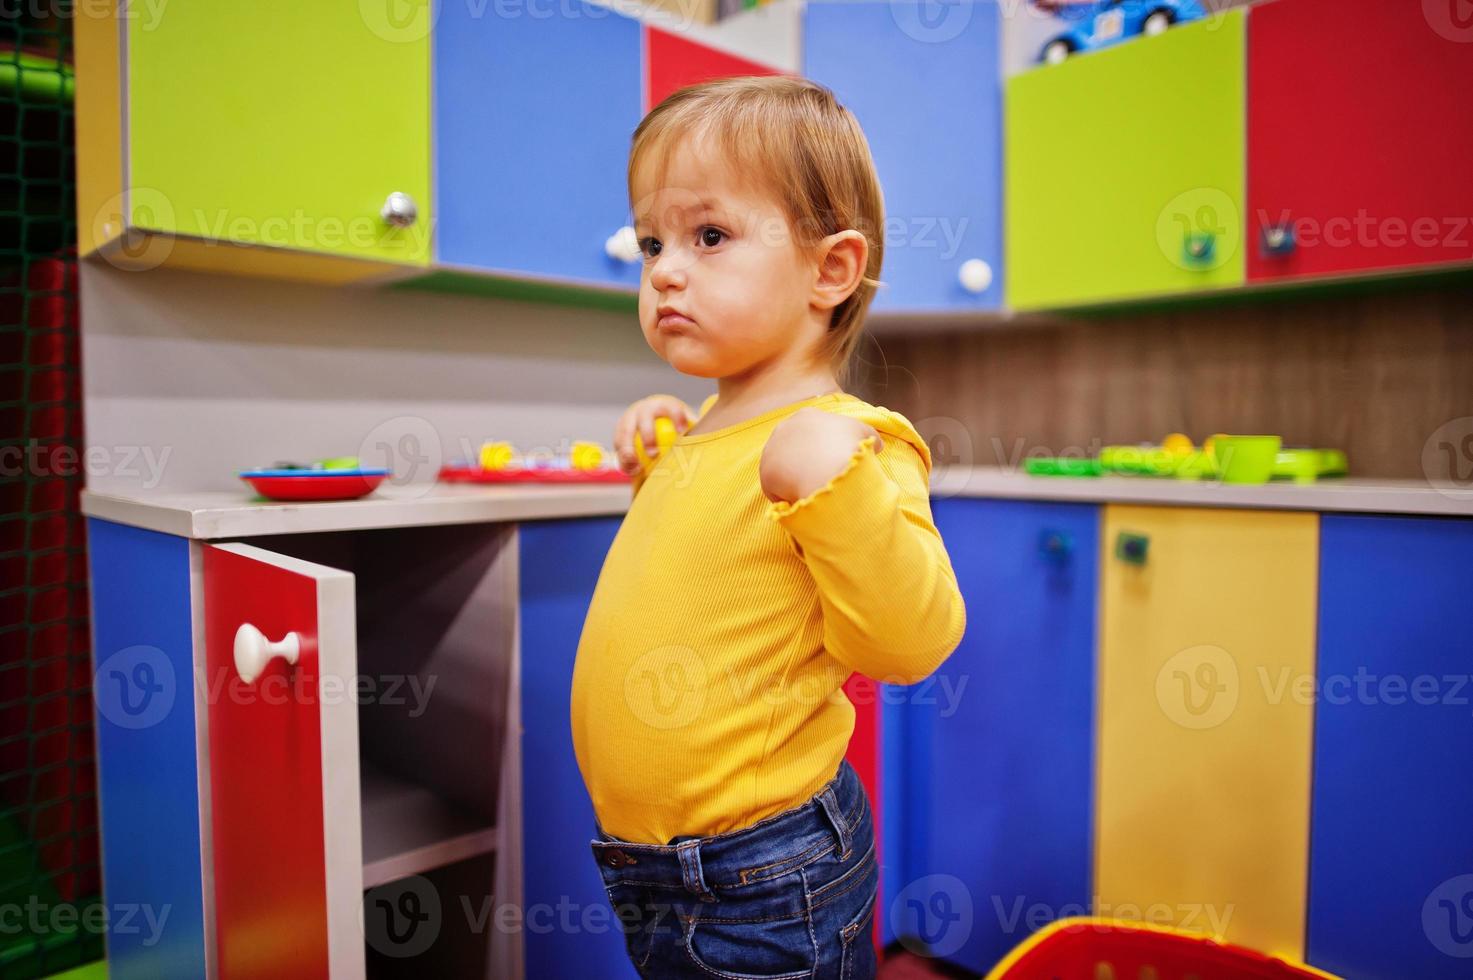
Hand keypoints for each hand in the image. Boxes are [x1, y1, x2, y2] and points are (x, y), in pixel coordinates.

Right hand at [613, 395, 695, 474]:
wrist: (650, 418)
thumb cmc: (674, 427)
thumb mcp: (684, 424)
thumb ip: (694, 431)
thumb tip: (714, 442)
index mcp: (662, 404)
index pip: (671, 408)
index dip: (677, 417)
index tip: (684, 432)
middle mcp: (643, 408)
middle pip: (644, 420)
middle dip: (648, 436)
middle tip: (655, 454)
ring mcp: (628, 418)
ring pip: (625, 433)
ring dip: (629, 450)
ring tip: (637, 468)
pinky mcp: (618, 431)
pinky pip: (618, 446)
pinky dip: (624, 459)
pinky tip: (632, 471)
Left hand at [760, 408, 880, 503]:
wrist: (830, 470)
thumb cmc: (848, 447)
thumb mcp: (865, 435)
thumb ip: (870, 437)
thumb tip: (877, 446)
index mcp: (807, 416)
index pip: (811, 433)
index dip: (822, 450)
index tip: (831, 463)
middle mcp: (784, 428)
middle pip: (793, 450)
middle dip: (804, 463)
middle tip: (821, 479)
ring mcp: (771, 450)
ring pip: (783, 470)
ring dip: (795, 480)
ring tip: (813, 492)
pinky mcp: (765, 473)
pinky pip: (777, 490)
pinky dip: (788, 496)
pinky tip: (803, 501)